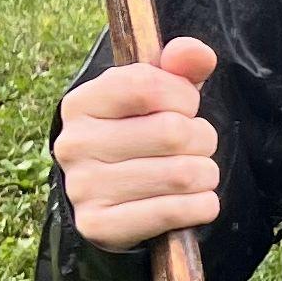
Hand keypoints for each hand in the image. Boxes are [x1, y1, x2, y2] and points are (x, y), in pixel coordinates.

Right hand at [55, 35, 222, 248]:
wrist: (113, 201)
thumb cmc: (141, 137)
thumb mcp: (157, 96)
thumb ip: (179, 67)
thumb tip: (196, 55)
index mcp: (81, 103)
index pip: (146, 85)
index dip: (183, 96)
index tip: (185, 107)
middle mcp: (75, 144)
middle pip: (172, 132)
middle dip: (202, 139)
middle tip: (194, 147)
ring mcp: (83, 188)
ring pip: (181, 174)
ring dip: (206, 174)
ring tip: (195, 174)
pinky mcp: (100, 225)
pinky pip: (175, 212)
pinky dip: (202, 206)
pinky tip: (195, 201)